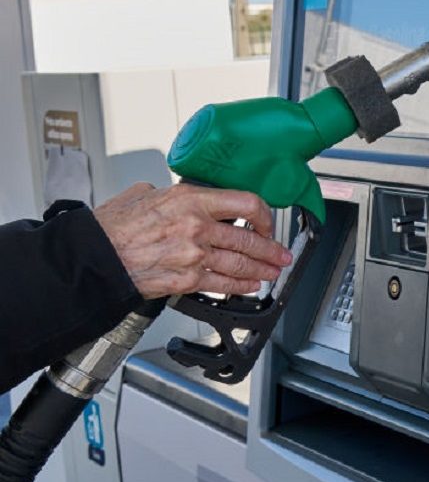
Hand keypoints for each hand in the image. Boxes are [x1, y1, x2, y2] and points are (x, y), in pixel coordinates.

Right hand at [93, 183, 292, 297]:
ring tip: (273, 272)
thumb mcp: (144, 195)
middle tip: (281, 254)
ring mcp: (193, 254)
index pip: (245, 203)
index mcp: (190, 199)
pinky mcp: (186, 280)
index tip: (268, 222)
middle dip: (271, 249)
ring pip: (240, 263)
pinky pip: (222, 284)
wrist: (93, 258)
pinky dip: (240, 286)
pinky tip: (250, 286)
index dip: (264, 215)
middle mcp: (196, 226)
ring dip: (262, 270)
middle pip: (248, 238)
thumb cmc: (111, 228)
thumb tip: (184, 196)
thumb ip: (173, 196)